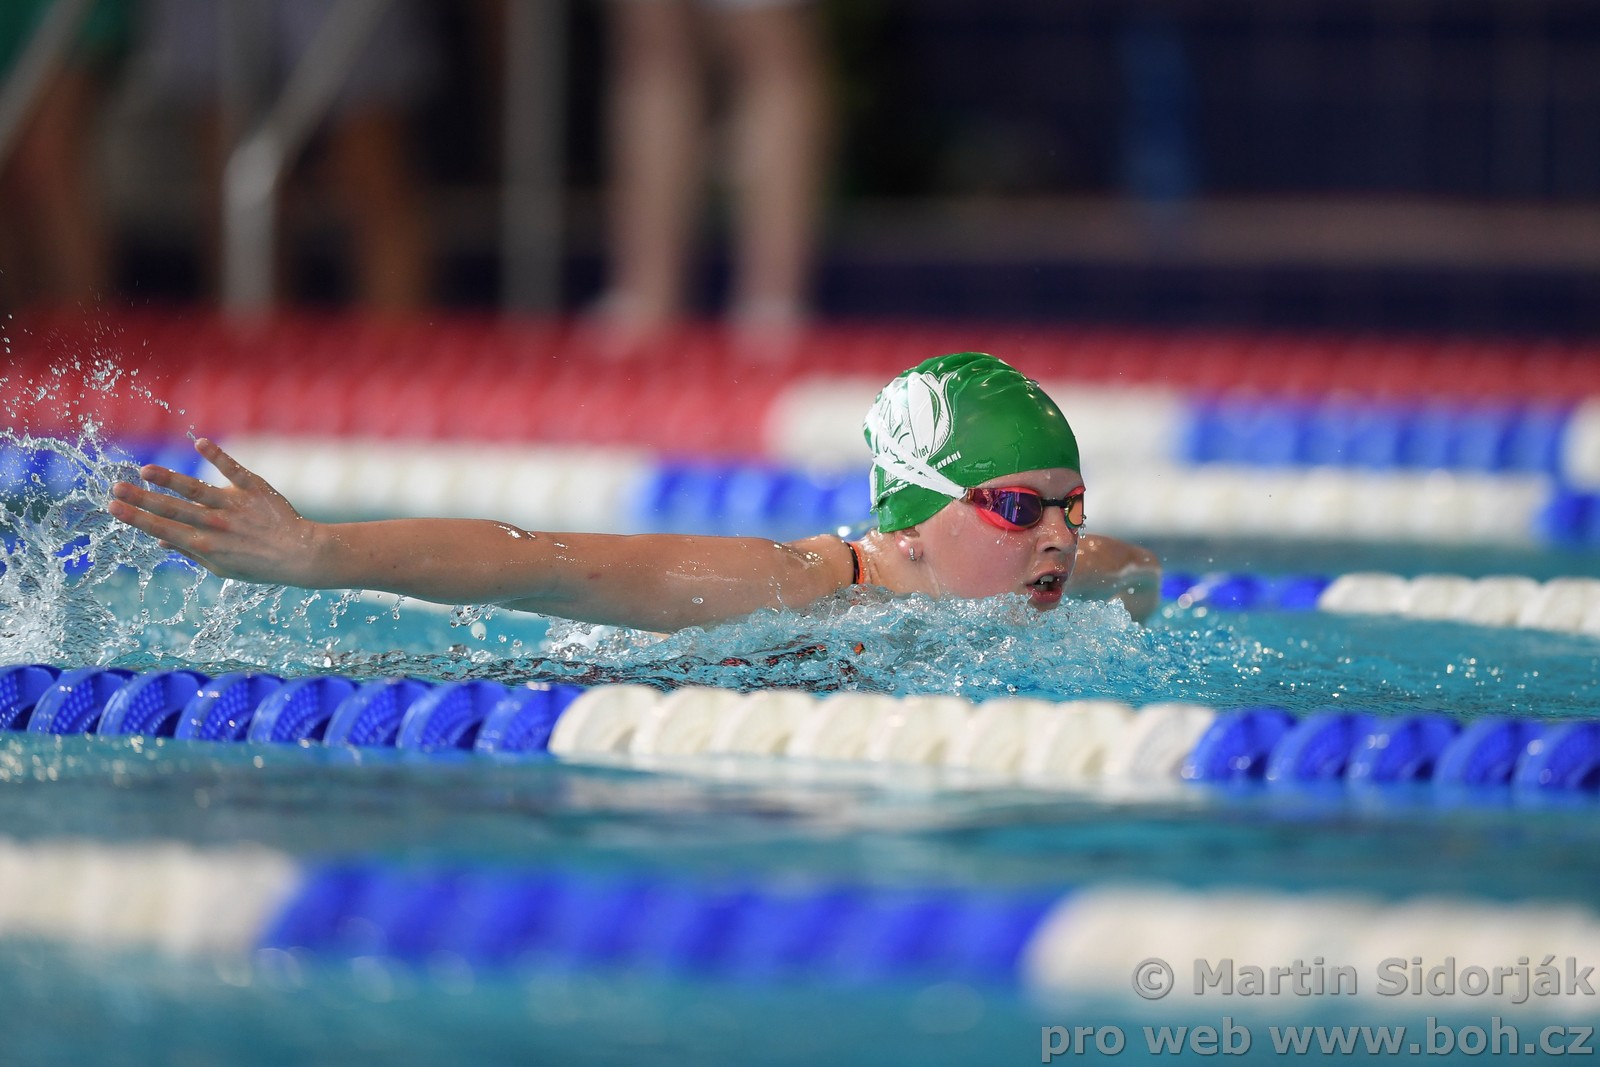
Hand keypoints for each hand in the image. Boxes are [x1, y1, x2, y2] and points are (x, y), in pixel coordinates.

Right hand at [108, 438, 323, 586]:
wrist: (299, 553)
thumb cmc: (258, 563)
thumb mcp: (221, 566)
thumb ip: (190, 552)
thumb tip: (159, 541)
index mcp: (204, 545)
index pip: (162, 529)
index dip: (136, 518)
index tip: (112, 507)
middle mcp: (216, 525)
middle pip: (172, 509)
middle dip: (140, 499)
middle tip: (115, 487)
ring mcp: (234, 505)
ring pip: (196, 490)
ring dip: (170, 479)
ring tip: (145, 470)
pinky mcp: (253, 488)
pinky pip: (232, 470)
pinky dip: (217, 456)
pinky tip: (200, 443)